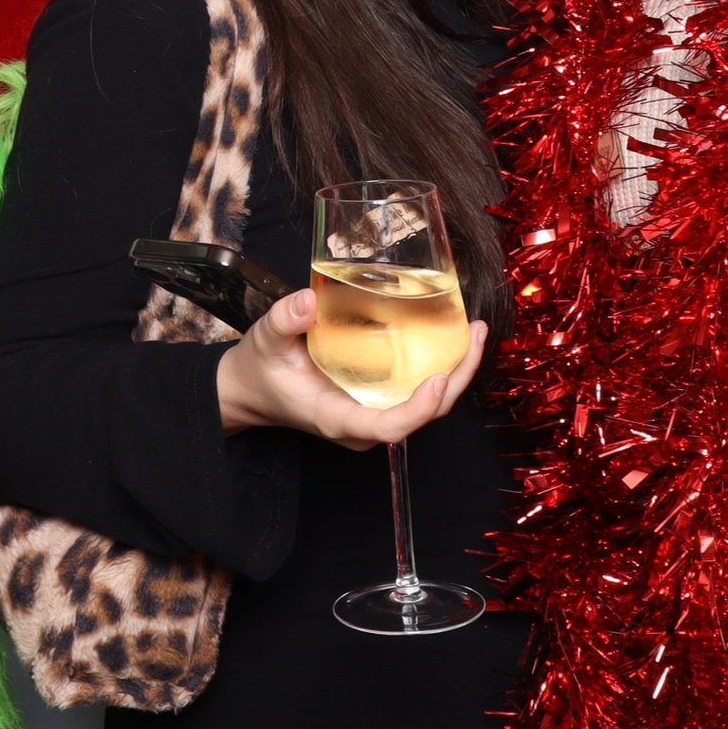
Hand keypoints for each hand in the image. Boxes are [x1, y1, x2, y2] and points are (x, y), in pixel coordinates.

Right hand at [215, 289, 487, 449]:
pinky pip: (418, 393)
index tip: (438, 379)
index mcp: (337, 417)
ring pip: (428, 406)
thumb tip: (308, 300)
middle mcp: (362, 424)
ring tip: (474, 331)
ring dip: (456, 372)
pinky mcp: (378, 401)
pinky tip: (452, 337)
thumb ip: (284, 320)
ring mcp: (373, 414)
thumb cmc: (261, 369)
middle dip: (456, 379)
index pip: (388, 427)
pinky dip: (441, 368)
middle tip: (474, 335)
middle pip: (423, 415)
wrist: (252, 390)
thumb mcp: (264, 340)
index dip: (418, 410)